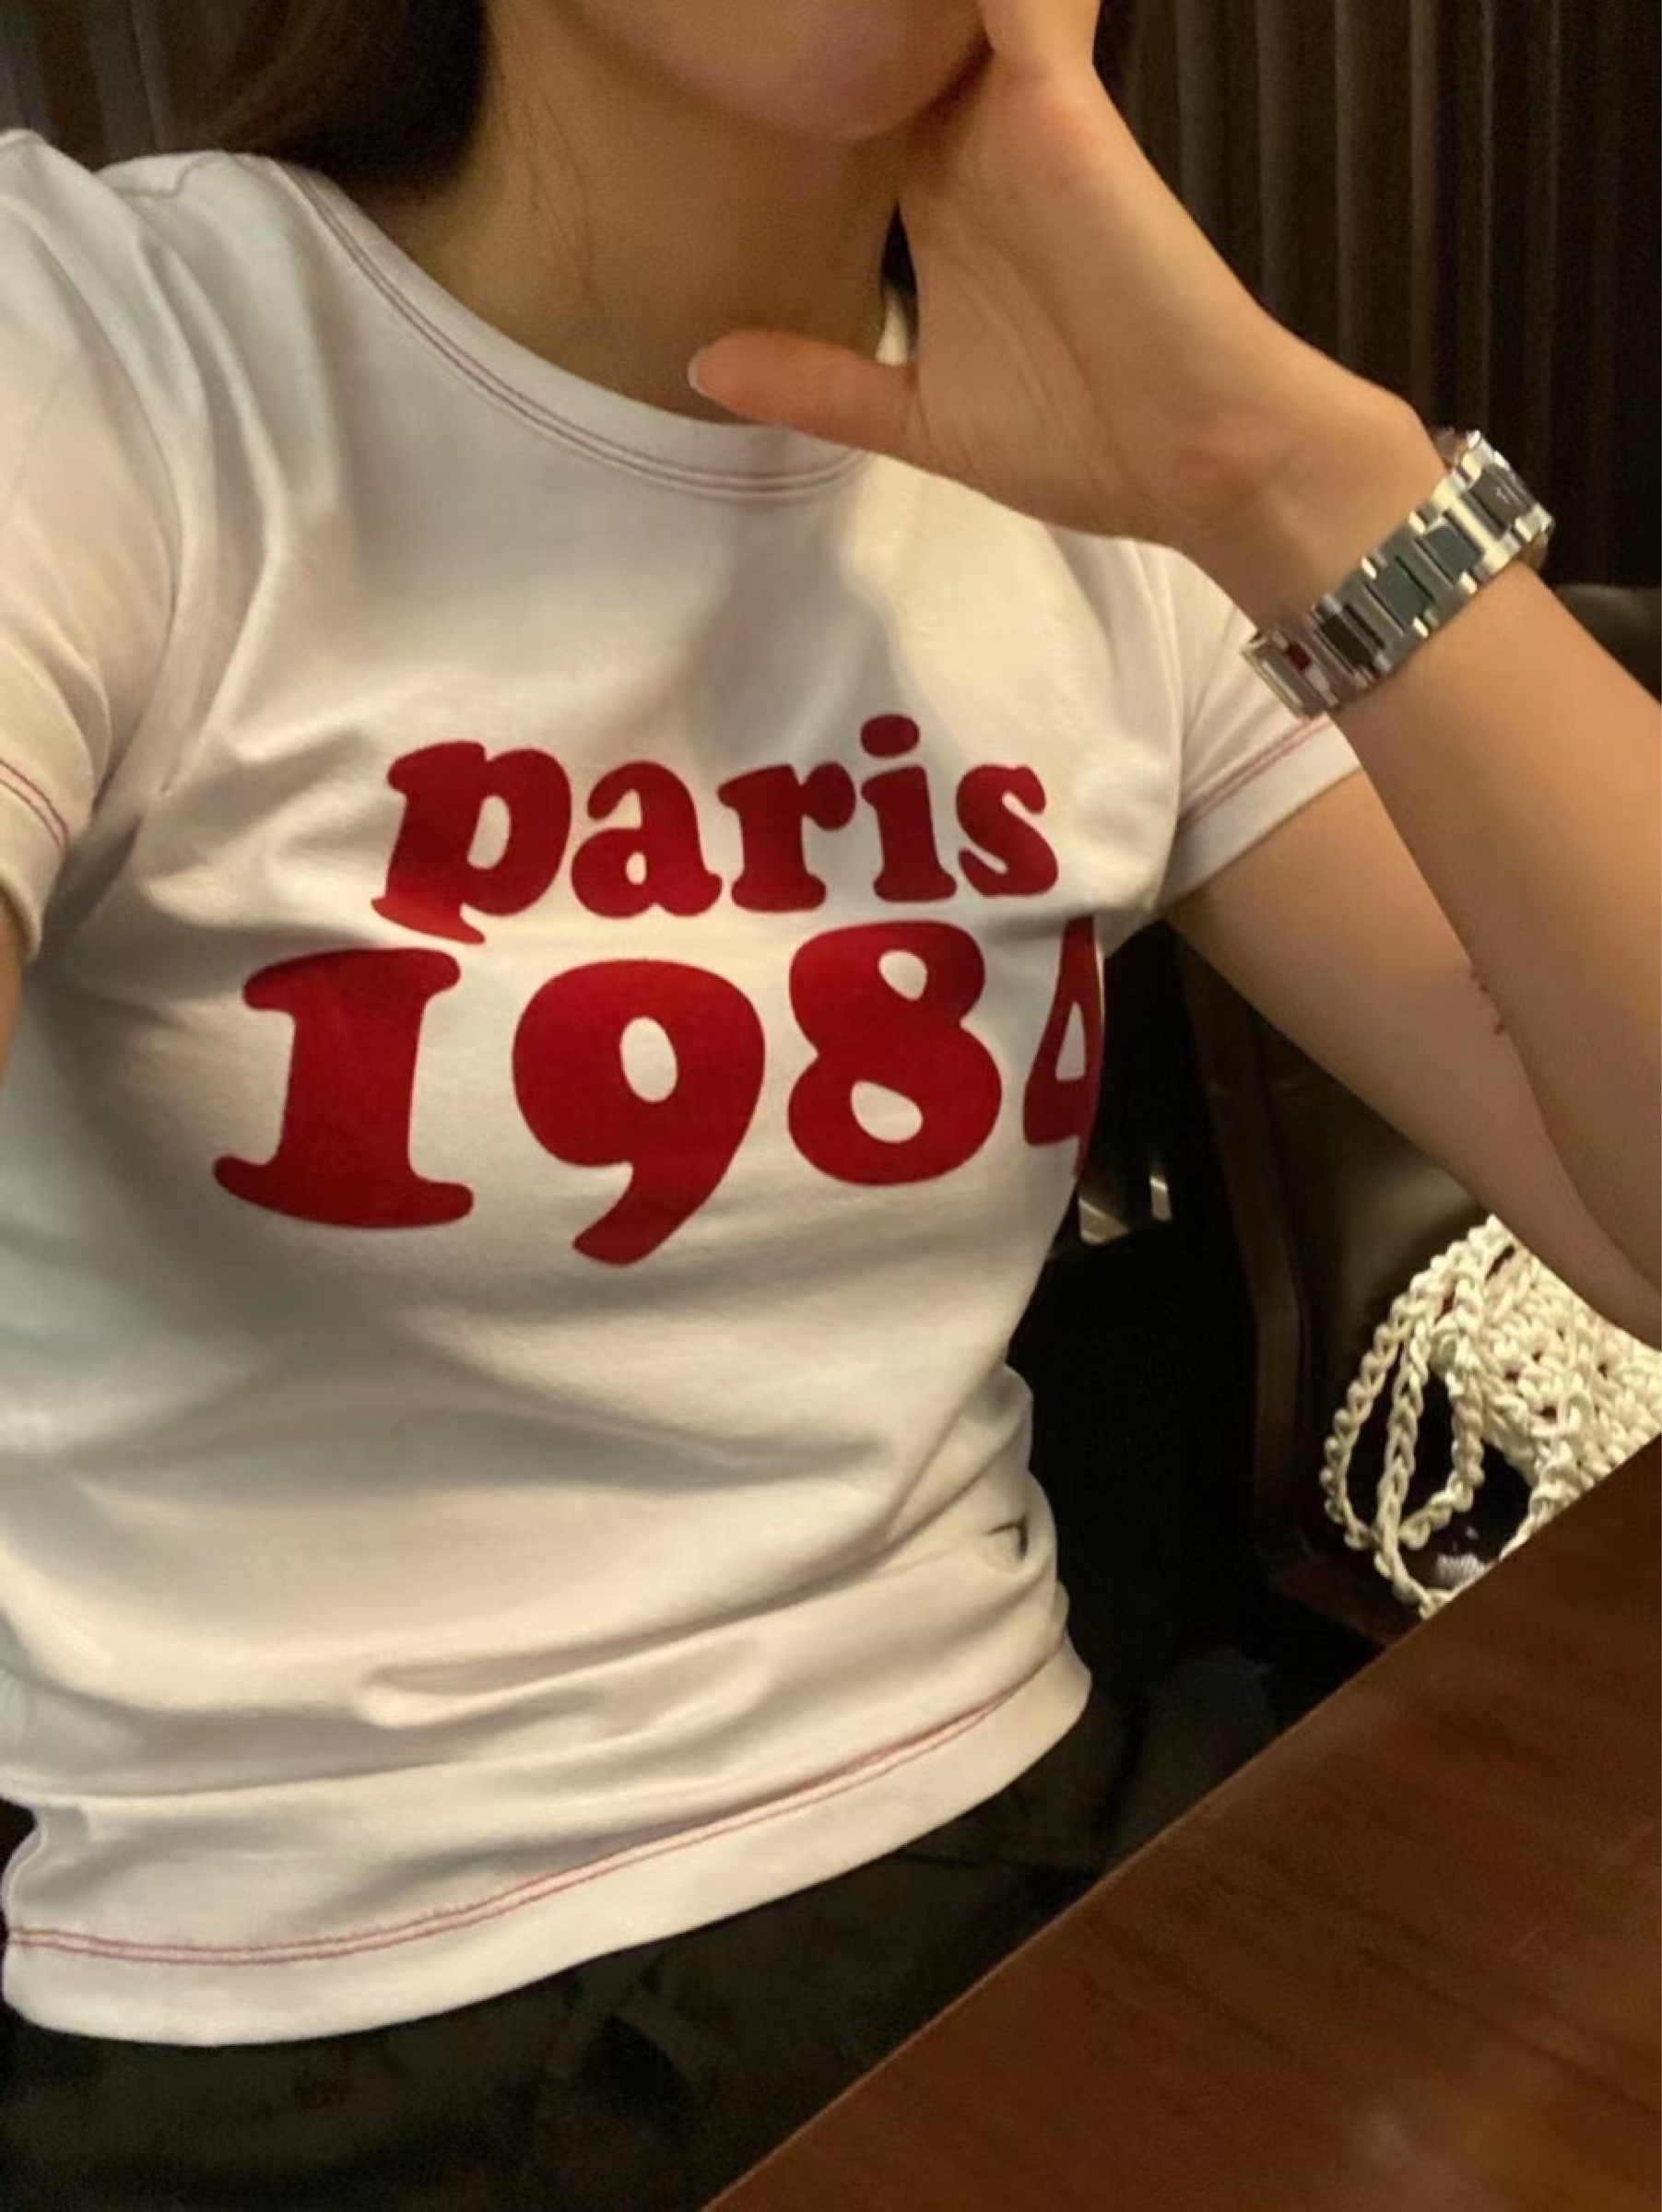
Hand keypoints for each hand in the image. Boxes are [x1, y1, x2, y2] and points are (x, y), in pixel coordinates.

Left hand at [687, 0, 1415, 572]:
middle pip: (885, 41)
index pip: (851, 105)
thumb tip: (706, 364)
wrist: (1206, 465)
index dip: (798, 79)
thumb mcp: (925, 419)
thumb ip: (823, 383)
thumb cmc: (1090, 442)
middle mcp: (974, 144)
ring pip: (937, 16)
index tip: (721, 42)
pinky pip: (1020, 4)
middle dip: (832, 24)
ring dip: (896, 9)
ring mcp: (1017, 120)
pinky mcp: (1059, 112)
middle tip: (732, 1)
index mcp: (942, 201)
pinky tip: (899, 8)